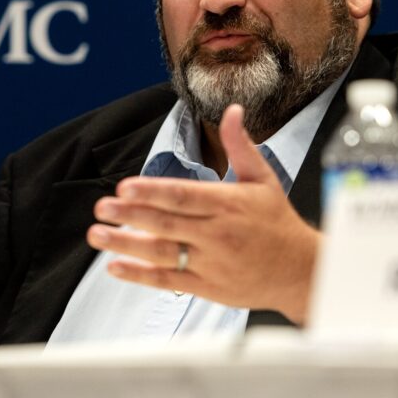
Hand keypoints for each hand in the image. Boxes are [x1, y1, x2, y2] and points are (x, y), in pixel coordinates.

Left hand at [88, 104, 320, 324]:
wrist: (299, 270)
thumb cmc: (277, 221)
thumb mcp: (263, 178)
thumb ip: (241, 145)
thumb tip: (233, 110)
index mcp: (229, 204)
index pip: (185, 196)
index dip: (153, 192)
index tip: (125, 186)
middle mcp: (218, 234)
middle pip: (168, 224)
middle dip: (131, 215)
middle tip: (102, 208)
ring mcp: (211, 263)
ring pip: (163, 254)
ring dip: (127, 245)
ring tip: (97, 235)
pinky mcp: (207, 287)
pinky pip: (169, 280)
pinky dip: (140, 275)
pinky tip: (115, 266)